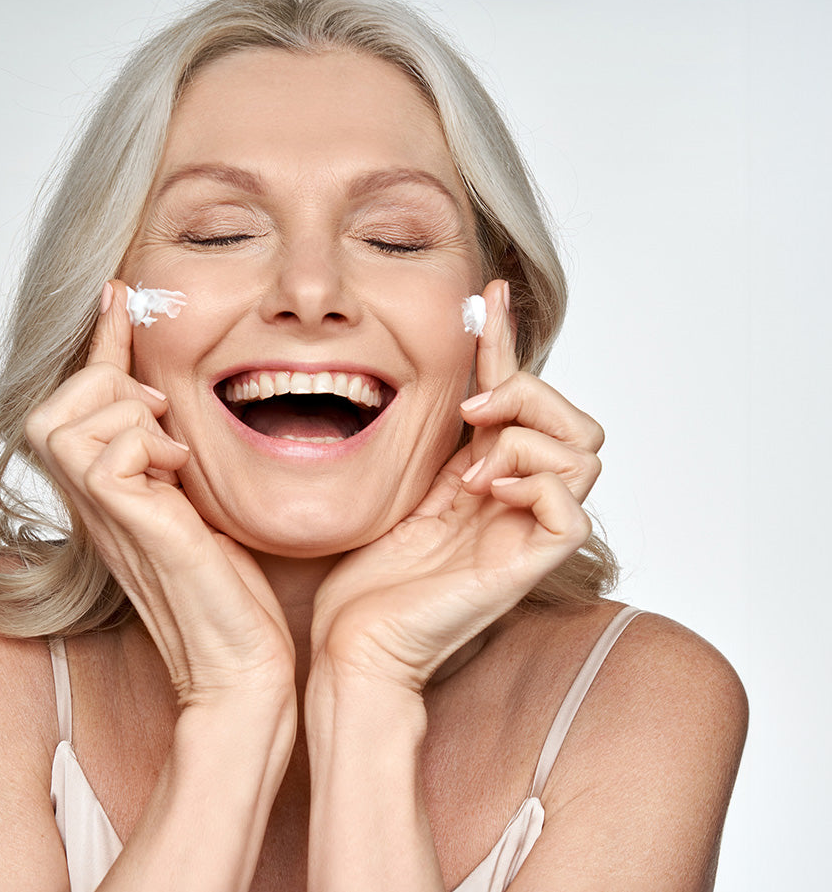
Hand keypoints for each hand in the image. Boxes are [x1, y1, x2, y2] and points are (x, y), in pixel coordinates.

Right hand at [25, 281, 295, 707]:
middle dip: (107, 386)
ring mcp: (103, 516)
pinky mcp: (128, 525)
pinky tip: (179, 473)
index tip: (120, 293)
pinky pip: (106, 451)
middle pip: (49, 405)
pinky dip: (144, 445)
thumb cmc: (230, 595)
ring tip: (172, 448)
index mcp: (109, 494)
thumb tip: (186, 407)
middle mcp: (93, 503)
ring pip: (66, 418)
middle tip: (163, 412)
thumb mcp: (202, 502)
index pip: (85, 401)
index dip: (101, 342)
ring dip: (126, 414)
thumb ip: (179, 457)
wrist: (240, 664)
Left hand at [309, 280, 602, 691]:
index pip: (517, 396)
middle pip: (576, 420)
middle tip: (472, 410)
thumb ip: (428, 440)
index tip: (487, 294)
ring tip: (469, 470)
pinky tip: (483, 492)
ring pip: (584, 451)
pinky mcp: (529, 564)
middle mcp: (517, 498)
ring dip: (525, 437)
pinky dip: (533, 482)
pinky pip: (572, 506)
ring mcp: (527, 531)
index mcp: (487, 476)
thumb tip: (427, 378)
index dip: (507, 342)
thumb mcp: (396, 483)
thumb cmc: (365, 578)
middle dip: (529, 391)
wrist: (356, 644)